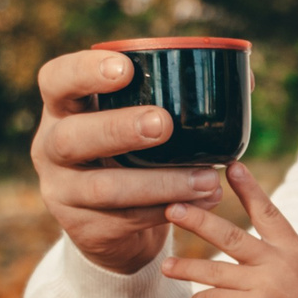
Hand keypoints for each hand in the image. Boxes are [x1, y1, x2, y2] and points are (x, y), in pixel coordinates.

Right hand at [30, 49, 223, 274]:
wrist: (110, 220)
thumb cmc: (132, 151)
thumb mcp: (137, 120)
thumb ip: (175, 96)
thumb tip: (246, 79)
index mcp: (63, 108)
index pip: (56, 79)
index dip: (84, 71)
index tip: (124, 68)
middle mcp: (51, 147)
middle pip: (74, 137)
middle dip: (118, 129)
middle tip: (162, 124)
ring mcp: (62, 192)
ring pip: (105, 188)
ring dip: (160, 183)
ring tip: (208, 179)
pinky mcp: (84, 229)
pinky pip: (127, 220)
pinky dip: (169, 210)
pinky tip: (205, 202)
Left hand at [161, 164, 297, 297]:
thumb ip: (277, 257)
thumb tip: (245, 245)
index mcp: (294, 250)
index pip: (268, 212)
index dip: (249, 188)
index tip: (231, 165)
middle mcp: (279, 263)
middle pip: (232, 235)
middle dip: (199, 221)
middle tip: (172, 208)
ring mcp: (265, 286)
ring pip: (214, 271)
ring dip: (186, 269)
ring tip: (166, 267)